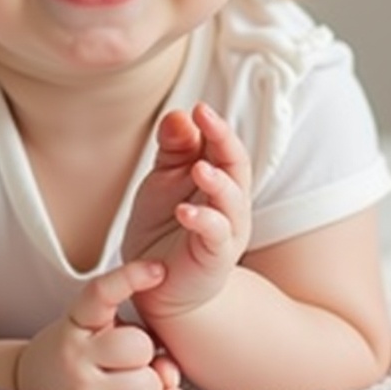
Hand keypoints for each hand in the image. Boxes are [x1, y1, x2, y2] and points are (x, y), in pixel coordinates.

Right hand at [15, 260, 185, 389]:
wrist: (32, 382)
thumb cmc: (81, 348)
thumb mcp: (97, 326)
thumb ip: (137, 334)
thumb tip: (170, 374)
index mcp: (76, 320)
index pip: (101, 293)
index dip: (131, 277)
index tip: (159, 269)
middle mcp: (75, 354)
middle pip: (138, 346)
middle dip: (144, 351)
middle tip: (125, 357)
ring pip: (147, 383)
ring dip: (147, 381)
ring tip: (124, 379)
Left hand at [122, 103, 252, 322]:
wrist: (154, 282)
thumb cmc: (161, 227)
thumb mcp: (161, 181)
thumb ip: (172, 149)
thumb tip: (180, 114)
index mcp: (217, 178)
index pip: (224, 146)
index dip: (215, 126)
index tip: (199, 107)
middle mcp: (229, 202)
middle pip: (236, 165)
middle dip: (223, 140)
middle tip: (205, 118)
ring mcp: (227, 230)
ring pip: (233, 200)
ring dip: (218, 182)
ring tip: (199, 168)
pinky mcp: (216, 258)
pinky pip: (216, 236)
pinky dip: (203, 221)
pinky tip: (184, 211)